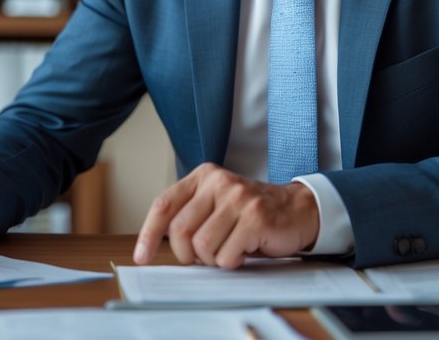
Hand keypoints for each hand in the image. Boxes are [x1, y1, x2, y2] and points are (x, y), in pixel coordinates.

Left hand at [132, 162, 319, 268]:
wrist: (297, 209)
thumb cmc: (250, 214)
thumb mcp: (216, 205)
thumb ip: (190, 216)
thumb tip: (156, 246)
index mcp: (203, 176)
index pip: (164, 205)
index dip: (148, 234)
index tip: (141, 257)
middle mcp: (218, 182)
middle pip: (180, 231)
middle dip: (188, 254)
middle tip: (203, 257)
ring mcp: (238, 198)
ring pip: (203, 246)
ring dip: (214, 259)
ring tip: (230, 249)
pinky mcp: (255, 218)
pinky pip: (227, 256)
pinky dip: (233, 262)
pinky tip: (246, 250)